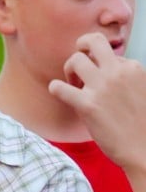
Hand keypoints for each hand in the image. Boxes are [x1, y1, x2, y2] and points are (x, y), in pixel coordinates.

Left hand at [48, 32, 145, 169]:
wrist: (144, 149)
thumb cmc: (142, 125)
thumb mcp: (143, 90)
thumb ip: (129, 78)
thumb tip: (113, 69)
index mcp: (133, 68)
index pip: (110, 54)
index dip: (103, 66)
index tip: (103, 81)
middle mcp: (117, 72)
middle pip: (92, 41)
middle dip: (81, 46)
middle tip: (78, 63)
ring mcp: (101, 87)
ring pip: (75, 60)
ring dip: (69, 70)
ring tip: (73, 84)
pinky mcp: (87, 105)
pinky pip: (59, 87)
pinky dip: (55, 88)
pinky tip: (59, 93)